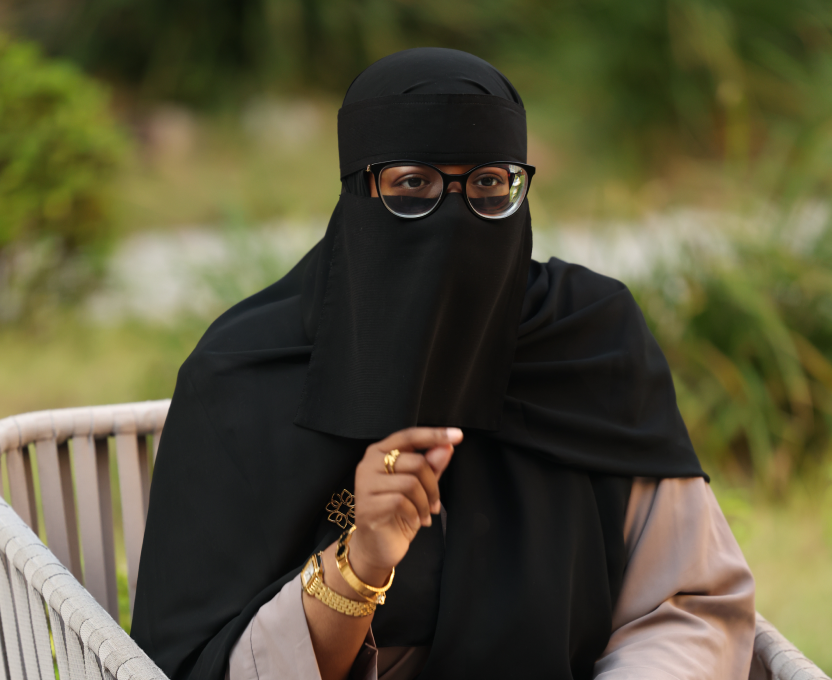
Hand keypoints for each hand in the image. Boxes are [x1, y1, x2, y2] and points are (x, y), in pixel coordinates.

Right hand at [349, 427, 462, 585]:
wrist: (377, 547)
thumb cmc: (398, 512)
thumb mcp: (420, 487)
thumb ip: (431, 465)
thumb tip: (446, 447)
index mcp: (380, 452)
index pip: (409, 436)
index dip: (434, 435)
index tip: (457, 435)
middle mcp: (369, 464)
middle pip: (416, 462)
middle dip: (433, 485)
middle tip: (435, 503)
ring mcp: (365, 484)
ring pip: (410, 483)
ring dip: (425, 502)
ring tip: (425, 514)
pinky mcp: (367, 505)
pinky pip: (401, 502)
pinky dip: (415, 513)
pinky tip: (414, 521)